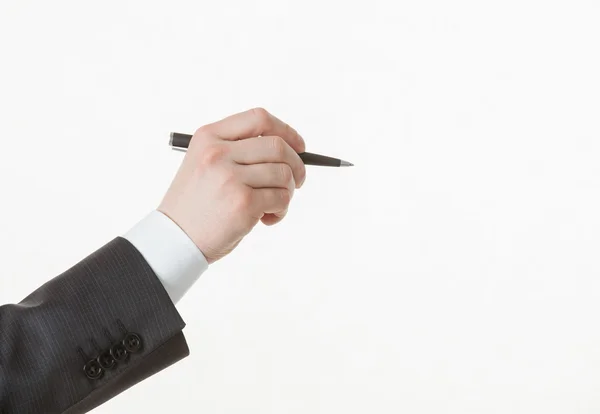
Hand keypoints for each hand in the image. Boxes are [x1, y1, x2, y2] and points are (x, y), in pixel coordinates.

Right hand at [158, 108, 306, 263]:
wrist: (175, 239)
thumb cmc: (195, 205)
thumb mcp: (204, 164)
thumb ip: (237, 150)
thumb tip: (289, 149)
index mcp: (208, 137)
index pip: (259, 118)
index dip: (286, 131)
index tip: (299, 146)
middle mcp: (218, 152)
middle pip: (277, 146)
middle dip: (296, 165)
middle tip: (297, 181)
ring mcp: (230, 177)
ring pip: (284, 174)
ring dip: (288, 192)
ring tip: (272, 206)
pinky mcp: (243, 203)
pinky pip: (281, 198)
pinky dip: (281, 210)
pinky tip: (266, 219)